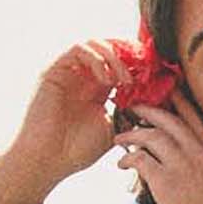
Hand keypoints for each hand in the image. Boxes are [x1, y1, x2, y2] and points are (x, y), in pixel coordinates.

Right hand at [5, 38, 137, 189]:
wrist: (49, 159)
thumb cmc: (76, 150)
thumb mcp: (112, 129)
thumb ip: (126, 111)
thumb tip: (149, 98)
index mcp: (95, 90)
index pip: (118, 64)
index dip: (136, 64)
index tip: (154, 73)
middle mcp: (82, 77)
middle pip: (108, 48)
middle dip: (128, 55)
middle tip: (144, 68)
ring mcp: (68, 72)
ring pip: (94, 44)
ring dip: (114, 57)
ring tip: (125, 79)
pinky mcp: (55, 69)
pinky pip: (79, 49)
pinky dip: (97, 59)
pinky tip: (106, 79)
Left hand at [114, 92, 202, 203]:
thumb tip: (187, 173)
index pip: (195, 118)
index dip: (178, 102)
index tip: (166, 94)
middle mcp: (200, 154)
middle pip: (169, 119)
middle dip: (148, 110)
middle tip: (134, 107)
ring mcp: (183, 166)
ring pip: (151, 135)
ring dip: (132, 134)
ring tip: (120, 138)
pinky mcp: (166, 183)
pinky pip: (140, 159)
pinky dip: (128, 158)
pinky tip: (122, 164)